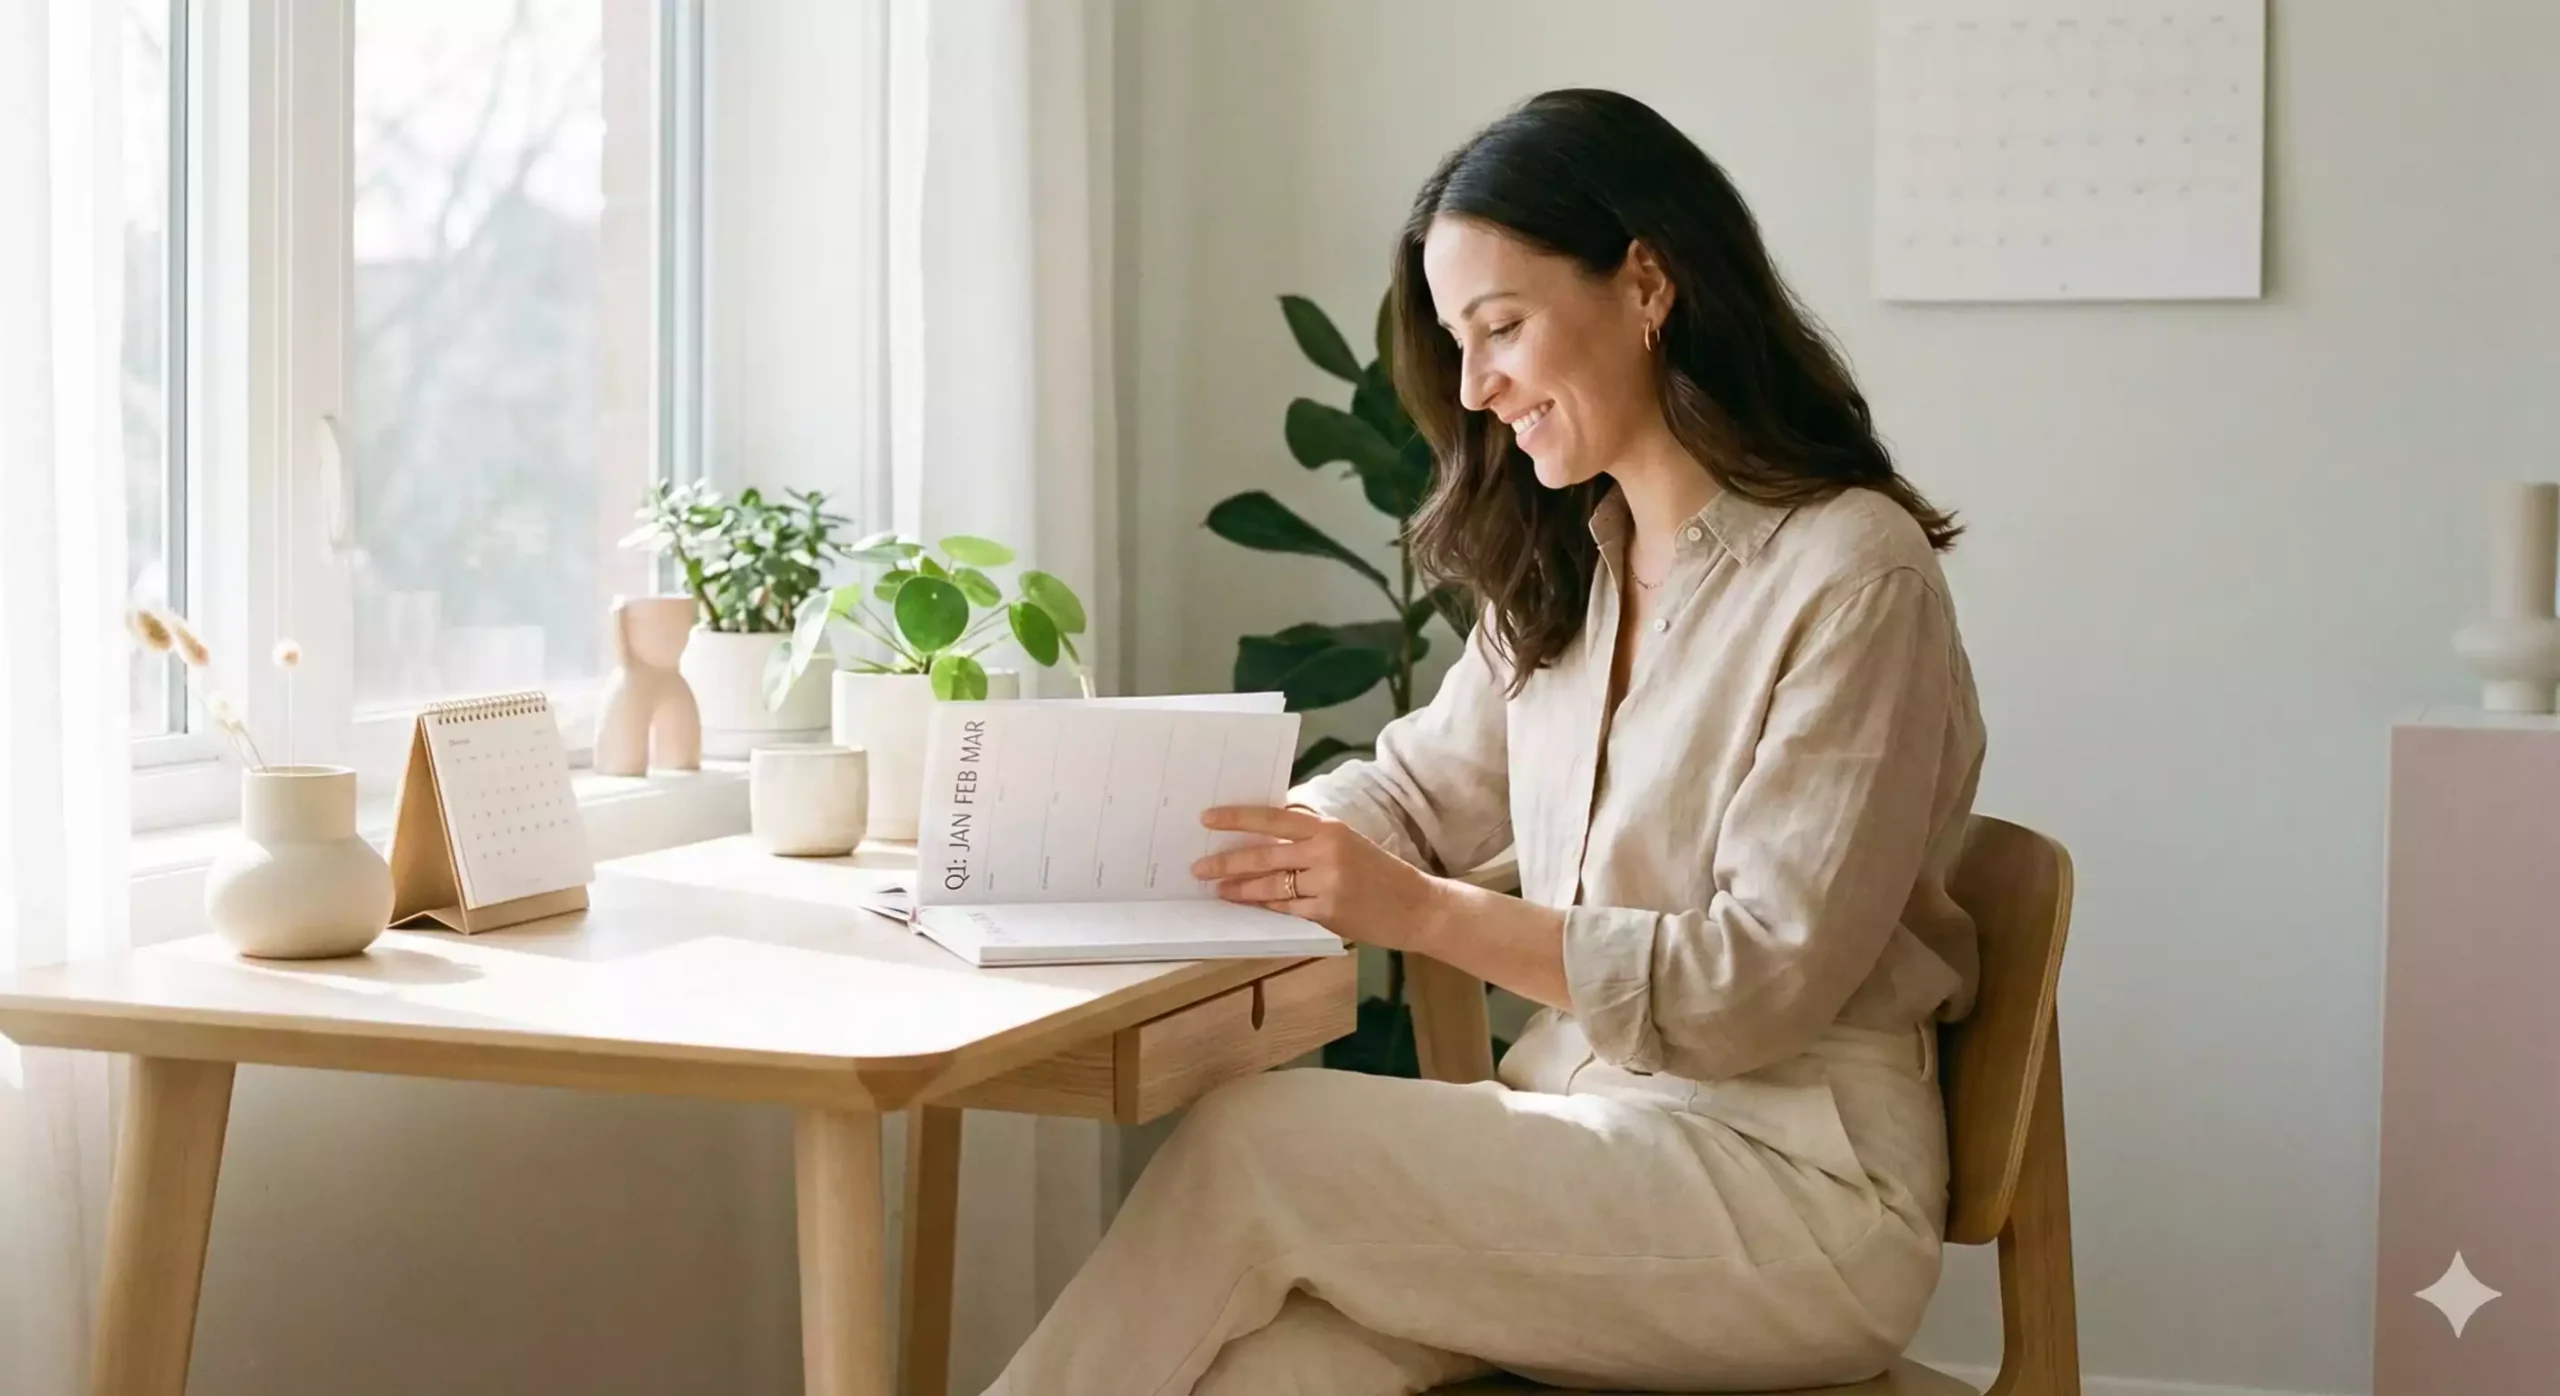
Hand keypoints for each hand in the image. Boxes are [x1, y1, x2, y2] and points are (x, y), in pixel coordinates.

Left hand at [1192, 806, 1443, 951]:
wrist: (1417, 906)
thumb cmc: (1380, 873)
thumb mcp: (1348, 843)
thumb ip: (1310, 838)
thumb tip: (1264, 834)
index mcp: (1329, 828)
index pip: (1273, 818)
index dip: (1237, 818)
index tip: (1208, 819)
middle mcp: (1327, 851)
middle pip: (1264, 854)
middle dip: (1227, 861)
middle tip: (1199, 868)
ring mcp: (1328, 882)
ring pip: (1270, 885)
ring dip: (1240, 889)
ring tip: (1218, 890)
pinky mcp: (1328, 911)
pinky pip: (1285, 909)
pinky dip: (1265, 908)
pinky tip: (1247, 906)